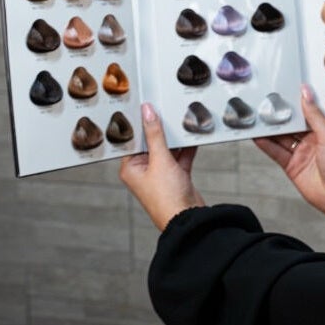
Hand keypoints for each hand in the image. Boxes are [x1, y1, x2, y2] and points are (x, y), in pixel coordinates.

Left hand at [119, 102, 205, 230]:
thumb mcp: (160, 160)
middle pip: (152, 142)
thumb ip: (155, 134)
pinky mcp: (176, 176)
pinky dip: (187, 148)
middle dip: (161, 129)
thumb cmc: (166, 197)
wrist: (188, 218)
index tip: (146, 105)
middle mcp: (143, 170)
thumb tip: (147, 112)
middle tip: (166, 109)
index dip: (140, 123)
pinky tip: (193, 137)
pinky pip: (181, 156)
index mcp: (131, 167)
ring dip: (176, 139)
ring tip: (182, 121)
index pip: (134, 140)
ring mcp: (161, 173)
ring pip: (168, 149)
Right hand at [254, 85, 324, 228]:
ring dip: (270, 128)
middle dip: (279, 114)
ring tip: (256, 116)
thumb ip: (314, 115)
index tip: (284, 89)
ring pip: (282, 138)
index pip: (308, 110)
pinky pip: (276, 153)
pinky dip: (266, 145)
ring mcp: (302, 153)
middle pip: (292, 124)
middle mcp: (313, 139)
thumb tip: (306, 93)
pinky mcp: (292, 166)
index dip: (296, 101)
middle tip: (264, 101)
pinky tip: (257, 136)